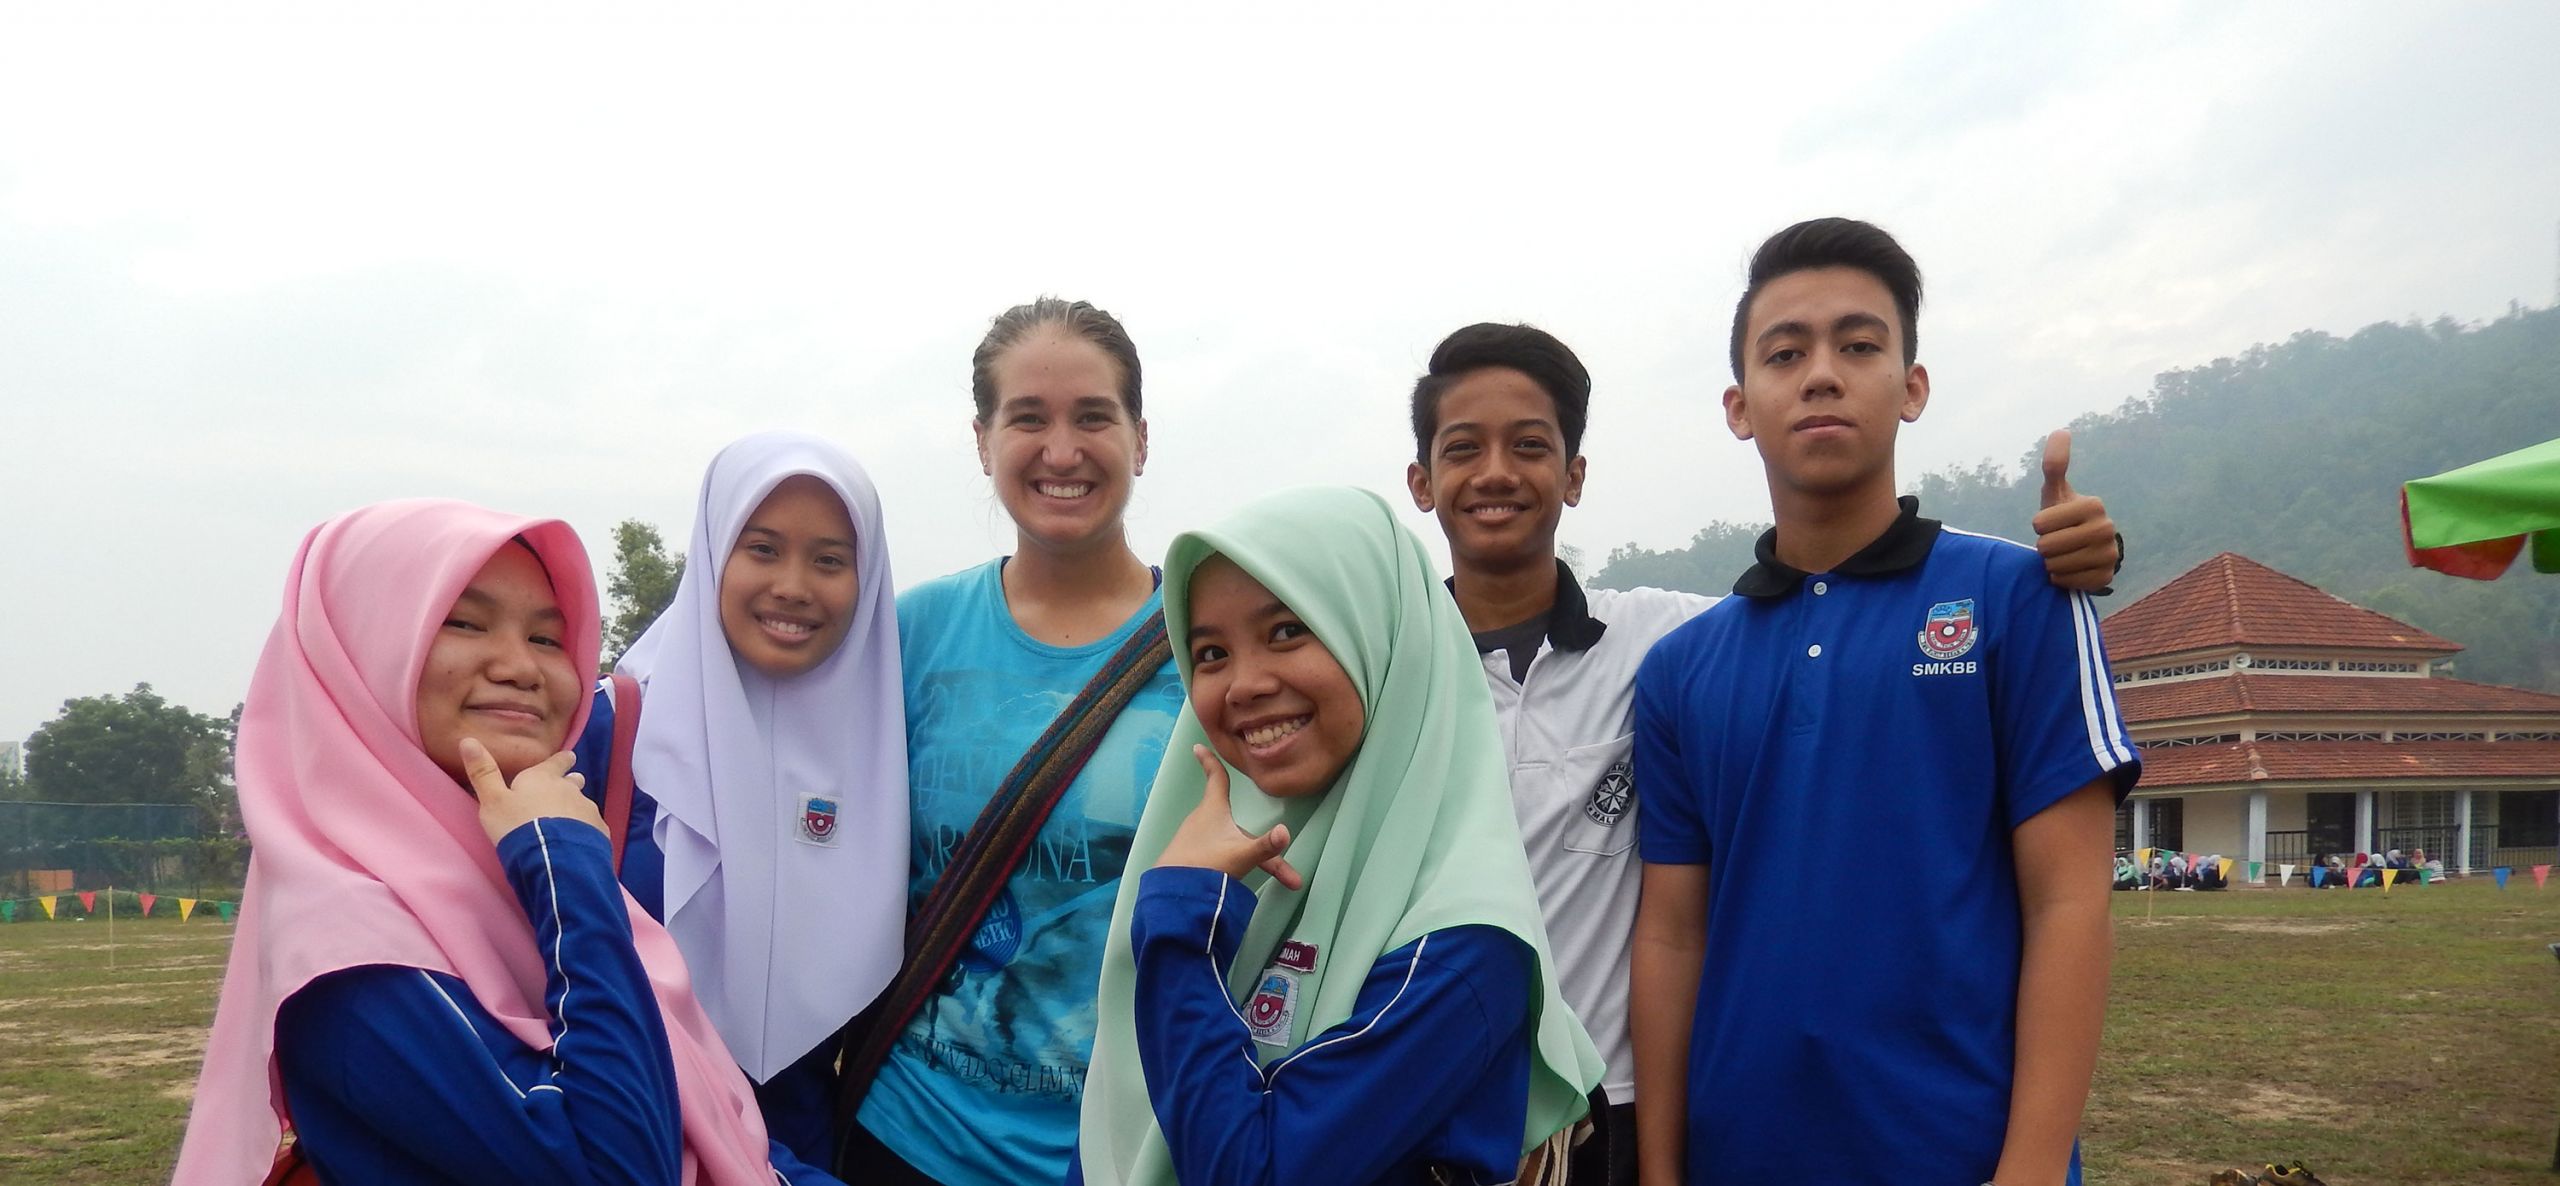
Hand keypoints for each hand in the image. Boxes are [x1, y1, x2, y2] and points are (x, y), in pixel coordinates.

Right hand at [460, 738, 604, 845]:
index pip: (556, 762)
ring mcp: (587, 810)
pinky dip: (586, 831)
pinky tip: (579, 842)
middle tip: (574, 782)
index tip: (569, 756)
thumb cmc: (516, 826)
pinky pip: (593, 828)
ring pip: (583, 805)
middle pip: (574, 782)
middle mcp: (570, 790)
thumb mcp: (492, 801)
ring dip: (577, 810)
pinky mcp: (599, 832)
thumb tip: (468, 740)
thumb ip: (483, 773)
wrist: (552, 857)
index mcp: (544, 778)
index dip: (561, 760)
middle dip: (572, 782)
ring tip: (569, 821)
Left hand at [1155, 745, 1303, 889]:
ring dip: (1250, 861)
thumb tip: (1286, 832)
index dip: (1210, 762)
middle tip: (1286, 875)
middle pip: (1239, 827)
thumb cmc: (1207, 864)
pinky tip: (1234, 883)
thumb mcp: (1241, 855)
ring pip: (1230, 845)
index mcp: (1213, 809)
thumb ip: (1265, 846)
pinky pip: (1217, 856)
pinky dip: (1230, 866)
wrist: (1173, 893)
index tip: (1197, 747)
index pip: (1216, 779)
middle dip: (1262, 849)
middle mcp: (1202, 820)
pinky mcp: (1188, 858)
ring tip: (1266, 881)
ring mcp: (1194, 839)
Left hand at [2031, 429, 2118, 590]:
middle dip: (2043, 546)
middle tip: (2053, 542)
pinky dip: (2061, 578)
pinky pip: (2067, 582)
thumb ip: (2054, 465)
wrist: (2081, 548)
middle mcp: (2107, 529)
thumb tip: (2061, 431)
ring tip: (2060, 554)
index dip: (2038, 525)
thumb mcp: (2055, 492)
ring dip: (2050, 563)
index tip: (2048, 523)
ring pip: (2056, 566)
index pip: (2041, 524)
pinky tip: (2068, 569)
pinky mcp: (2107, 577)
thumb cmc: (2061, 517)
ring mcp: (2110, 554)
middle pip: (2048, 547)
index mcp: (2094, 505)